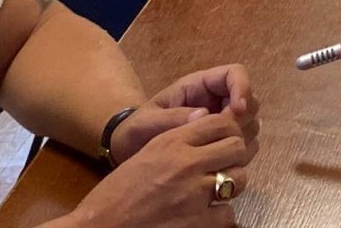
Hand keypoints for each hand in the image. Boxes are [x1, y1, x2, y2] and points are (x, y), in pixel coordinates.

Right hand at [71, 111, 250, 227]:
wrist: (100, 226)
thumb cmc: (118, 193)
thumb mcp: (147, 154)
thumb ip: (180, 141)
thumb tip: (211, 134)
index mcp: (172, 142)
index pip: (221, 123)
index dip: (229, 131)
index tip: (224, 142)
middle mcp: (187, 163)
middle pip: (237, 147)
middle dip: (233, 157)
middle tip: (221, 168)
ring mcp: (194, 194)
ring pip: (239, 180)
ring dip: (229, 186)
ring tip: (212, 193)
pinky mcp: (198, 222)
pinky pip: (228, 214)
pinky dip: (219, 217)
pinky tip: (204, 216)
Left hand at [112, 66, 258, 164]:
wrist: (129, 150)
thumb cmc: (136, 129)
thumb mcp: (147, 122)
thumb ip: (172, 118)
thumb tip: (204, 115)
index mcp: (198, 86)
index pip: (234, 73)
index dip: (242, 88)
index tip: (237, 111)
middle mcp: (214, 99)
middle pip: (248, 98)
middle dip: (244, 116)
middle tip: (230, 137)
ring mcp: (220, 120)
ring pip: (250, 120)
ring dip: (244, 134)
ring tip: (224, 152)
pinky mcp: (220, 140)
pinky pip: (241, 140)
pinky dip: (239, 149)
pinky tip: (223, 162)